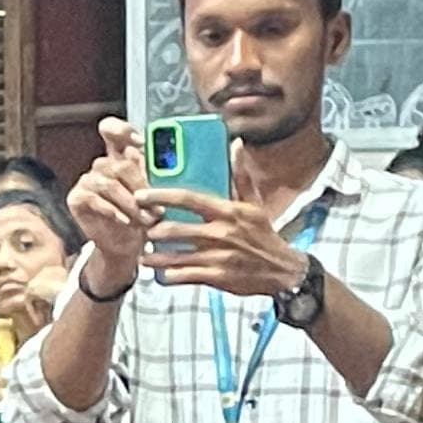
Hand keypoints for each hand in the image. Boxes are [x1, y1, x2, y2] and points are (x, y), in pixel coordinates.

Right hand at [61, 121, 153, 289]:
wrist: (126, 246)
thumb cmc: (141, 217)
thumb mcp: (152, 195)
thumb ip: (152, 174)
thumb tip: (156, 157)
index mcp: (119, 157)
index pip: (111, 130)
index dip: (122, 130)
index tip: (140, 143)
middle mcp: (101, 166)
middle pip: (117, 164)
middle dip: (140, 186)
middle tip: (155, 206)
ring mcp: (87, 180)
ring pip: (108, 184)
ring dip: (129, 203)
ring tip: (144, 219)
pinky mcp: (77, 198)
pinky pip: (94, 199)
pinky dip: (113, 211)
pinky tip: (125, 220)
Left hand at [139, 192, 312, 304]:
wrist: (281, 269)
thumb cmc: (263, 234)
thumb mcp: (253, 204)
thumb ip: (240, 176)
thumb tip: (236, 145)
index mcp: (227, 211)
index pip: (188, 198)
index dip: (161, 196)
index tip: (141, 196)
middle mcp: (220, 233)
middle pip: (175, 229)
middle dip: (153, 230)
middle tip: (142, 229)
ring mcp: (217, 257)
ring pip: (175, 256)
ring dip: (154, 257)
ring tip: (143, 255)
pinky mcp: (216, 278)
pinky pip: (185, 276)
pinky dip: (169, 275)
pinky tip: (160, 273)